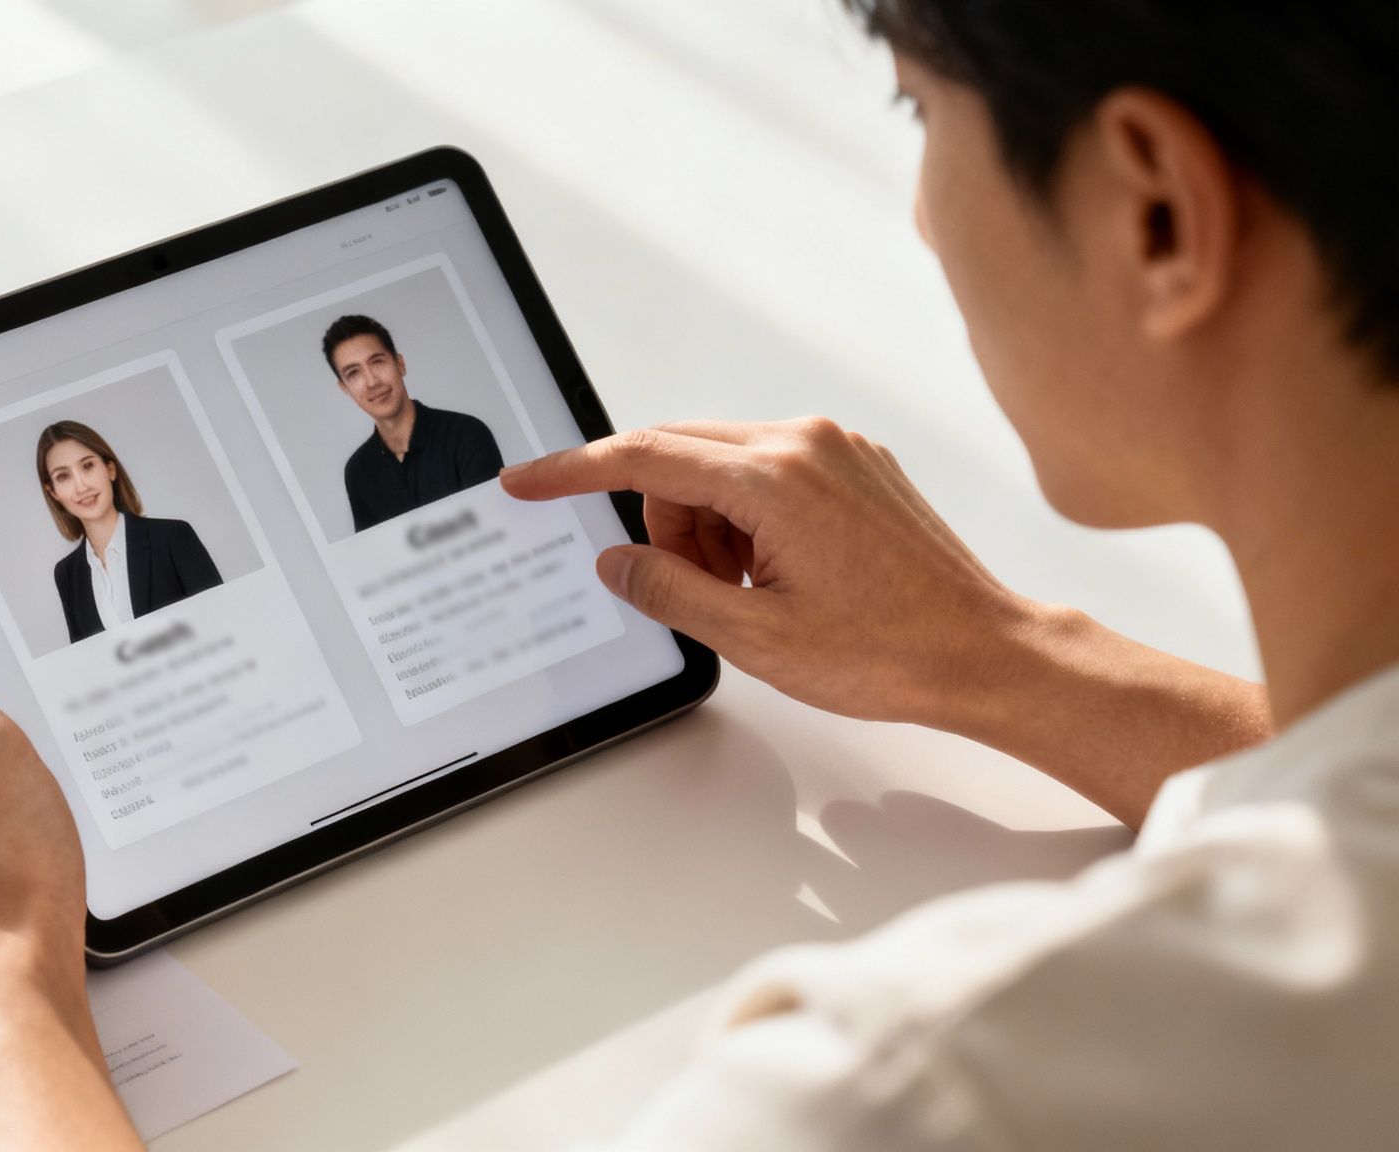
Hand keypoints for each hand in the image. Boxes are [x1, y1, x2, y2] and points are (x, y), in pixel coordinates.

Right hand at [501, 418, 1266, 826]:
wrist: (985, 653)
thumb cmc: (888, 652)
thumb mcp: (754, 638)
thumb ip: (668, 590)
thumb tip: (616, 561)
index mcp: (775, 478)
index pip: (644, 457)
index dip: (573, 471)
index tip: (527, 482)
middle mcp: (804, 442)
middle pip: (678, 456)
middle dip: (658, 521)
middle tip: (684, 587)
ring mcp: (834, 447)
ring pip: (719, 466)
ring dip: (705, 524)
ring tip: (748, 593)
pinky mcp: (854, 463)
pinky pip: (765, 473)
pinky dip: (744, 518)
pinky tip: (773, 574)